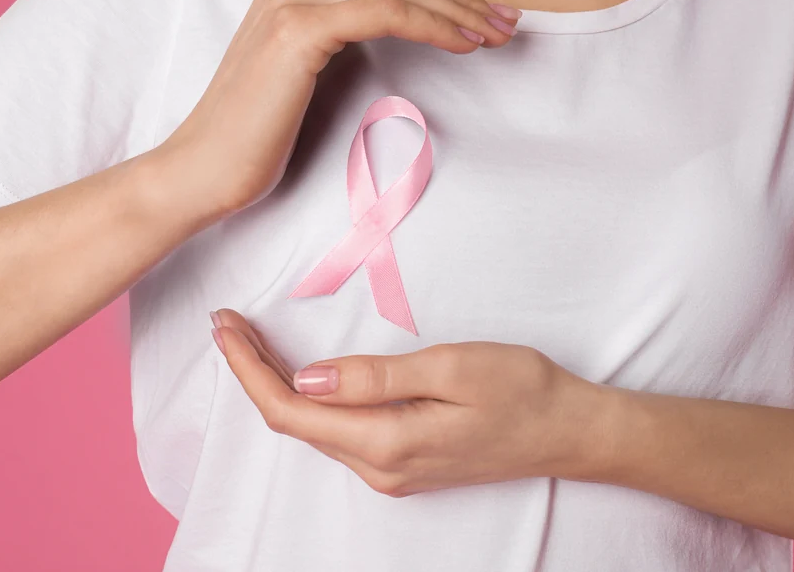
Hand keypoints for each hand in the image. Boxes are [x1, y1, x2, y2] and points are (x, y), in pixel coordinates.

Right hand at [166, 0, 520, 215]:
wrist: (202, 174)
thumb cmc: (251, 143)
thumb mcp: (299, 82)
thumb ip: (330, 41)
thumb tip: (374, 17)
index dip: (439, 0)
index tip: (484, 22)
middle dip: (459, 1)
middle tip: (509, 22)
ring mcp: (291, 4)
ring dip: (457, 10)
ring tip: (499, 33)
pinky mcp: (299, 31)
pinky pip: (386, 13)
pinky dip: (432, 24)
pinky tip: (465, 42)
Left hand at [209, 308, 611, 496]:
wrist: (569, 431)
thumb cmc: (521, 389)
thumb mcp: (451, 369)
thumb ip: (375, 377)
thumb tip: (309, 378)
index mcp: (386, 442)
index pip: (290, 410)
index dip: (249, 369)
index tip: (224, 326)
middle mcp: (378, 467)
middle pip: (293, 421)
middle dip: (252, 371)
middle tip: (227, 322)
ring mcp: (389, 471)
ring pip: (312, 426)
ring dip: (275, 383)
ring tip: (250, 338)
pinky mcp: (401, 462)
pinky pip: (336, 430)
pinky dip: (307, 397)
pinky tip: (297, 369)